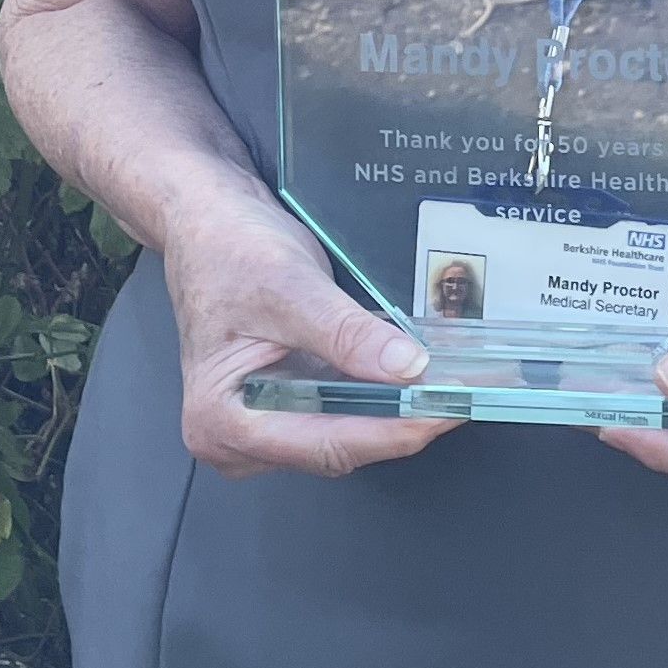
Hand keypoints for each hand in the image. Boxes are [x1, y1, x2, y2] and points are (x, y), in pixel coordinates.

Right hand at [160, 178, 461, 479]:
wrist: (206, 219)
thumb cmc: (226, 248)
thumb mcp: (290, 285)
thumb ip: (346, 334)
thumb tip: (407, 368)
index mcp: (221, 419)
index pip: (327, 444)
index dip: (395, 430)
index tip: (447, 409)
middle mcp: (233, 438)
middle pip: (337, 448)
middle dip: (400, 422)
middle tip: (461, 393)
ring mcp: (256, 427)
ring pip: (342, 435)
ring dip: (393, 412)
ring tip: (445, 384)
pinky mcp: (280, 406)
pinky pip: (338, 413)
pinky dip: (375, 396)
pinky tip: (410, 375)